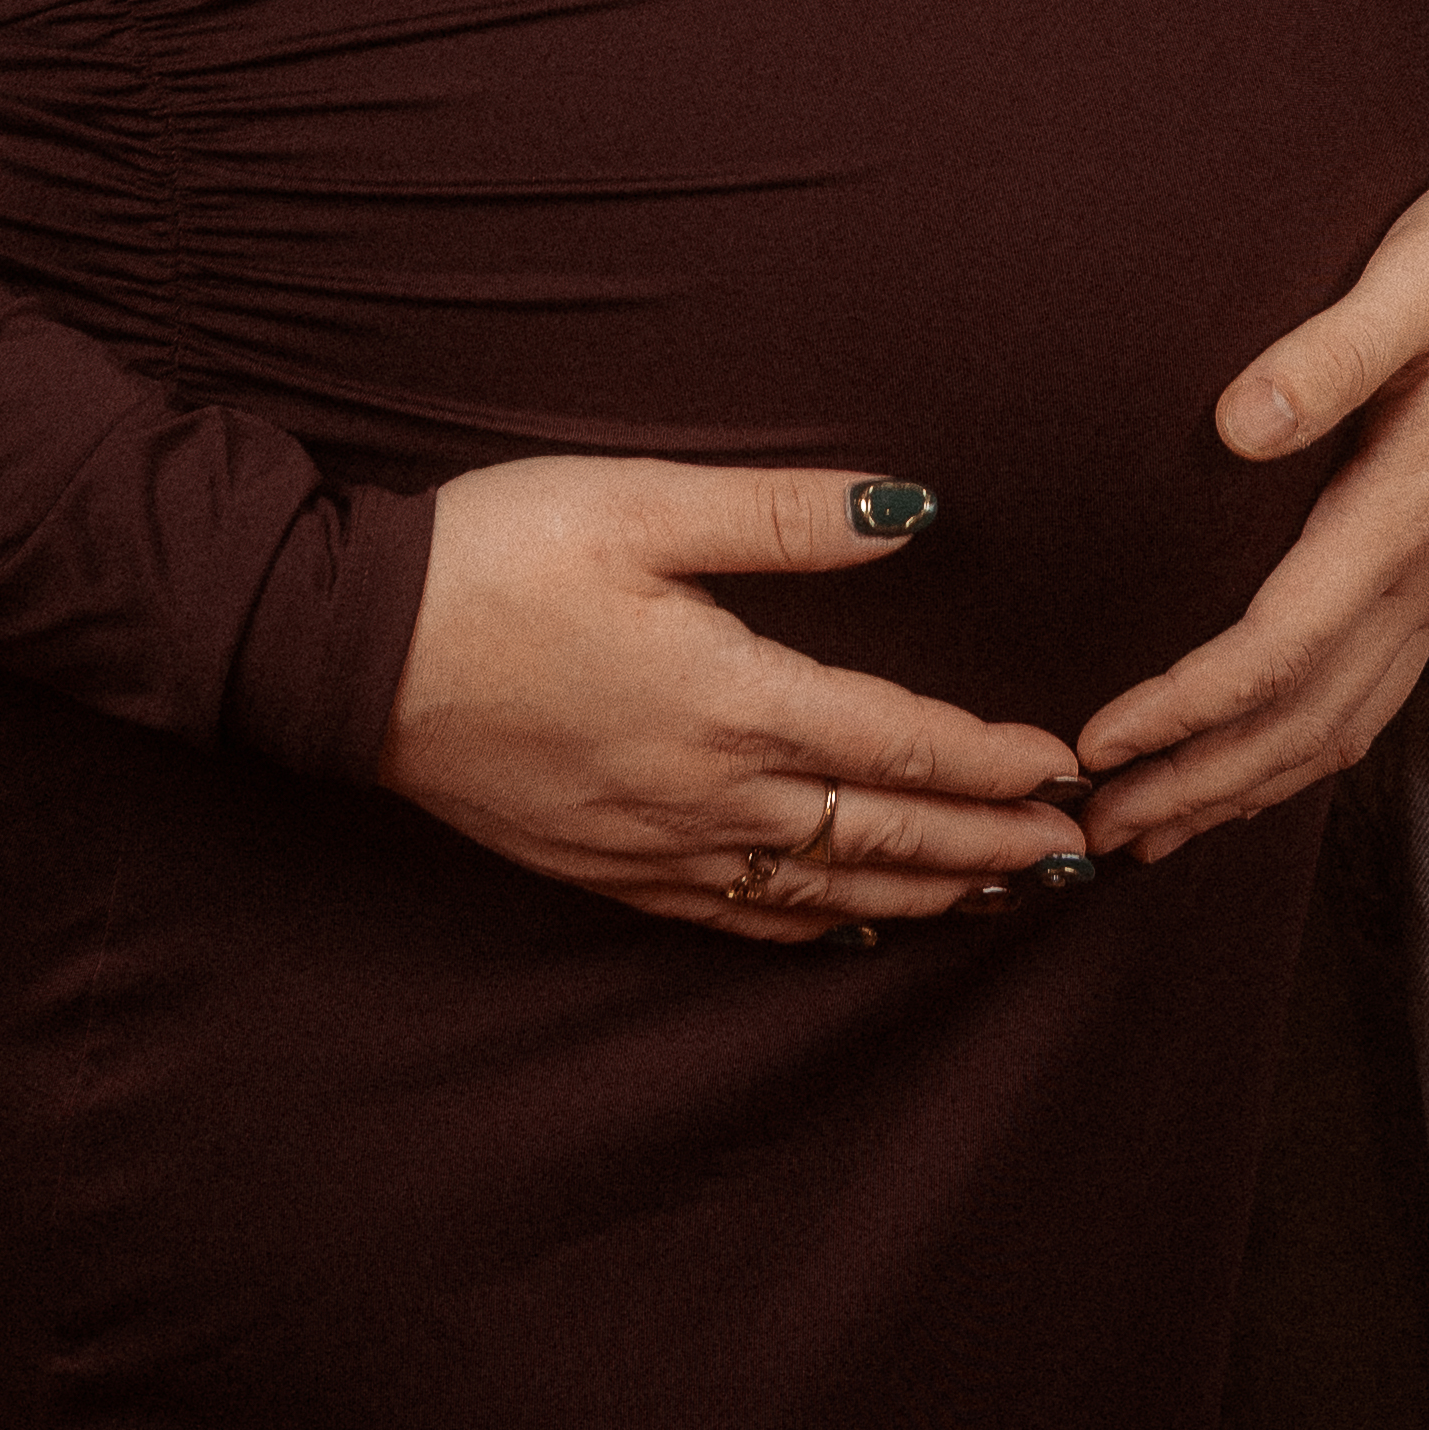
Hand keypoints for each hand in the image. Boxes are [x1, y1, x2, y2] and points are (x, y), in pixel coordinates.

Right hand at [378, 454, 1091, 941]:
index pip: (897, 744)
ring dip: (922, 894)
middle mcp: (705, 792)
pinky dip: (815, 926)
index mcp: (729, 699)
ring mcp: (652, 842)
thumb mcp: (643, 502)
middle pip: (879, 834)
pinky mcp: (602, 865)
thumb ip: (785, 515)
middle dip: (989, 846)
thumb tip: (911, 510)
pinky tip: (850, 927)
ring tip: (1001, 898)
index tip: (1065, 768)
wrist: (351, 651)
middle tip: (1076, 857)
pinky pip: (735, 917)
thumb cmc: (496, 555)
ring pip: (820, 890)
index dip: (991, 762)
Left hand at [1076, 162, 1428, 861]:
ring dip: (1242, 788)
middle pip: (1302, 721)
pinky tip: (1248, 768)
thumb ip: (1330, 353)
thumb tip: (1237, 424)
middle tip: (1092, 827)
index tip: (1100, 738)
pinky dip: (1297, 756)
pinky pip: (1368, 700)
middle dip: (1197, 783)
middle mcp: (1426, 574)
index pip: (1281, 647)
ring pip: (1338, 729)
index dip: (1187, 706)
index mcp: (1405, 509)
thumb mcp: (1415, 276)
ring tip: (1149, 828)